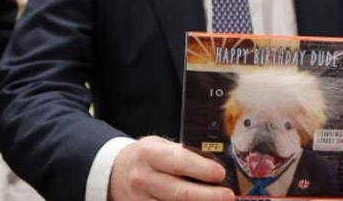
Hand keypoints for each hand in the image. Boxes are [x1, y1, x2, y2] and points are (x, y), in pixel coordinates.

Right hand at [108, 136, 233, 200]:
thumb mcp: (160, 146)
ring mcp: (138, 200)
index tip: (220, 173)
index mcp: (149, 154)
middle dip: (207, 196)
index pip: (178, 162)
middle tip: (228, 196)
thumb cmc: (146, 157)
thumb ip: (183, 154)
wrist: (114, 173)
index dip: (201, 169)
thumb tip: (215, 166)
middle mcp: (142, 179)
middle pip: (178, 193)